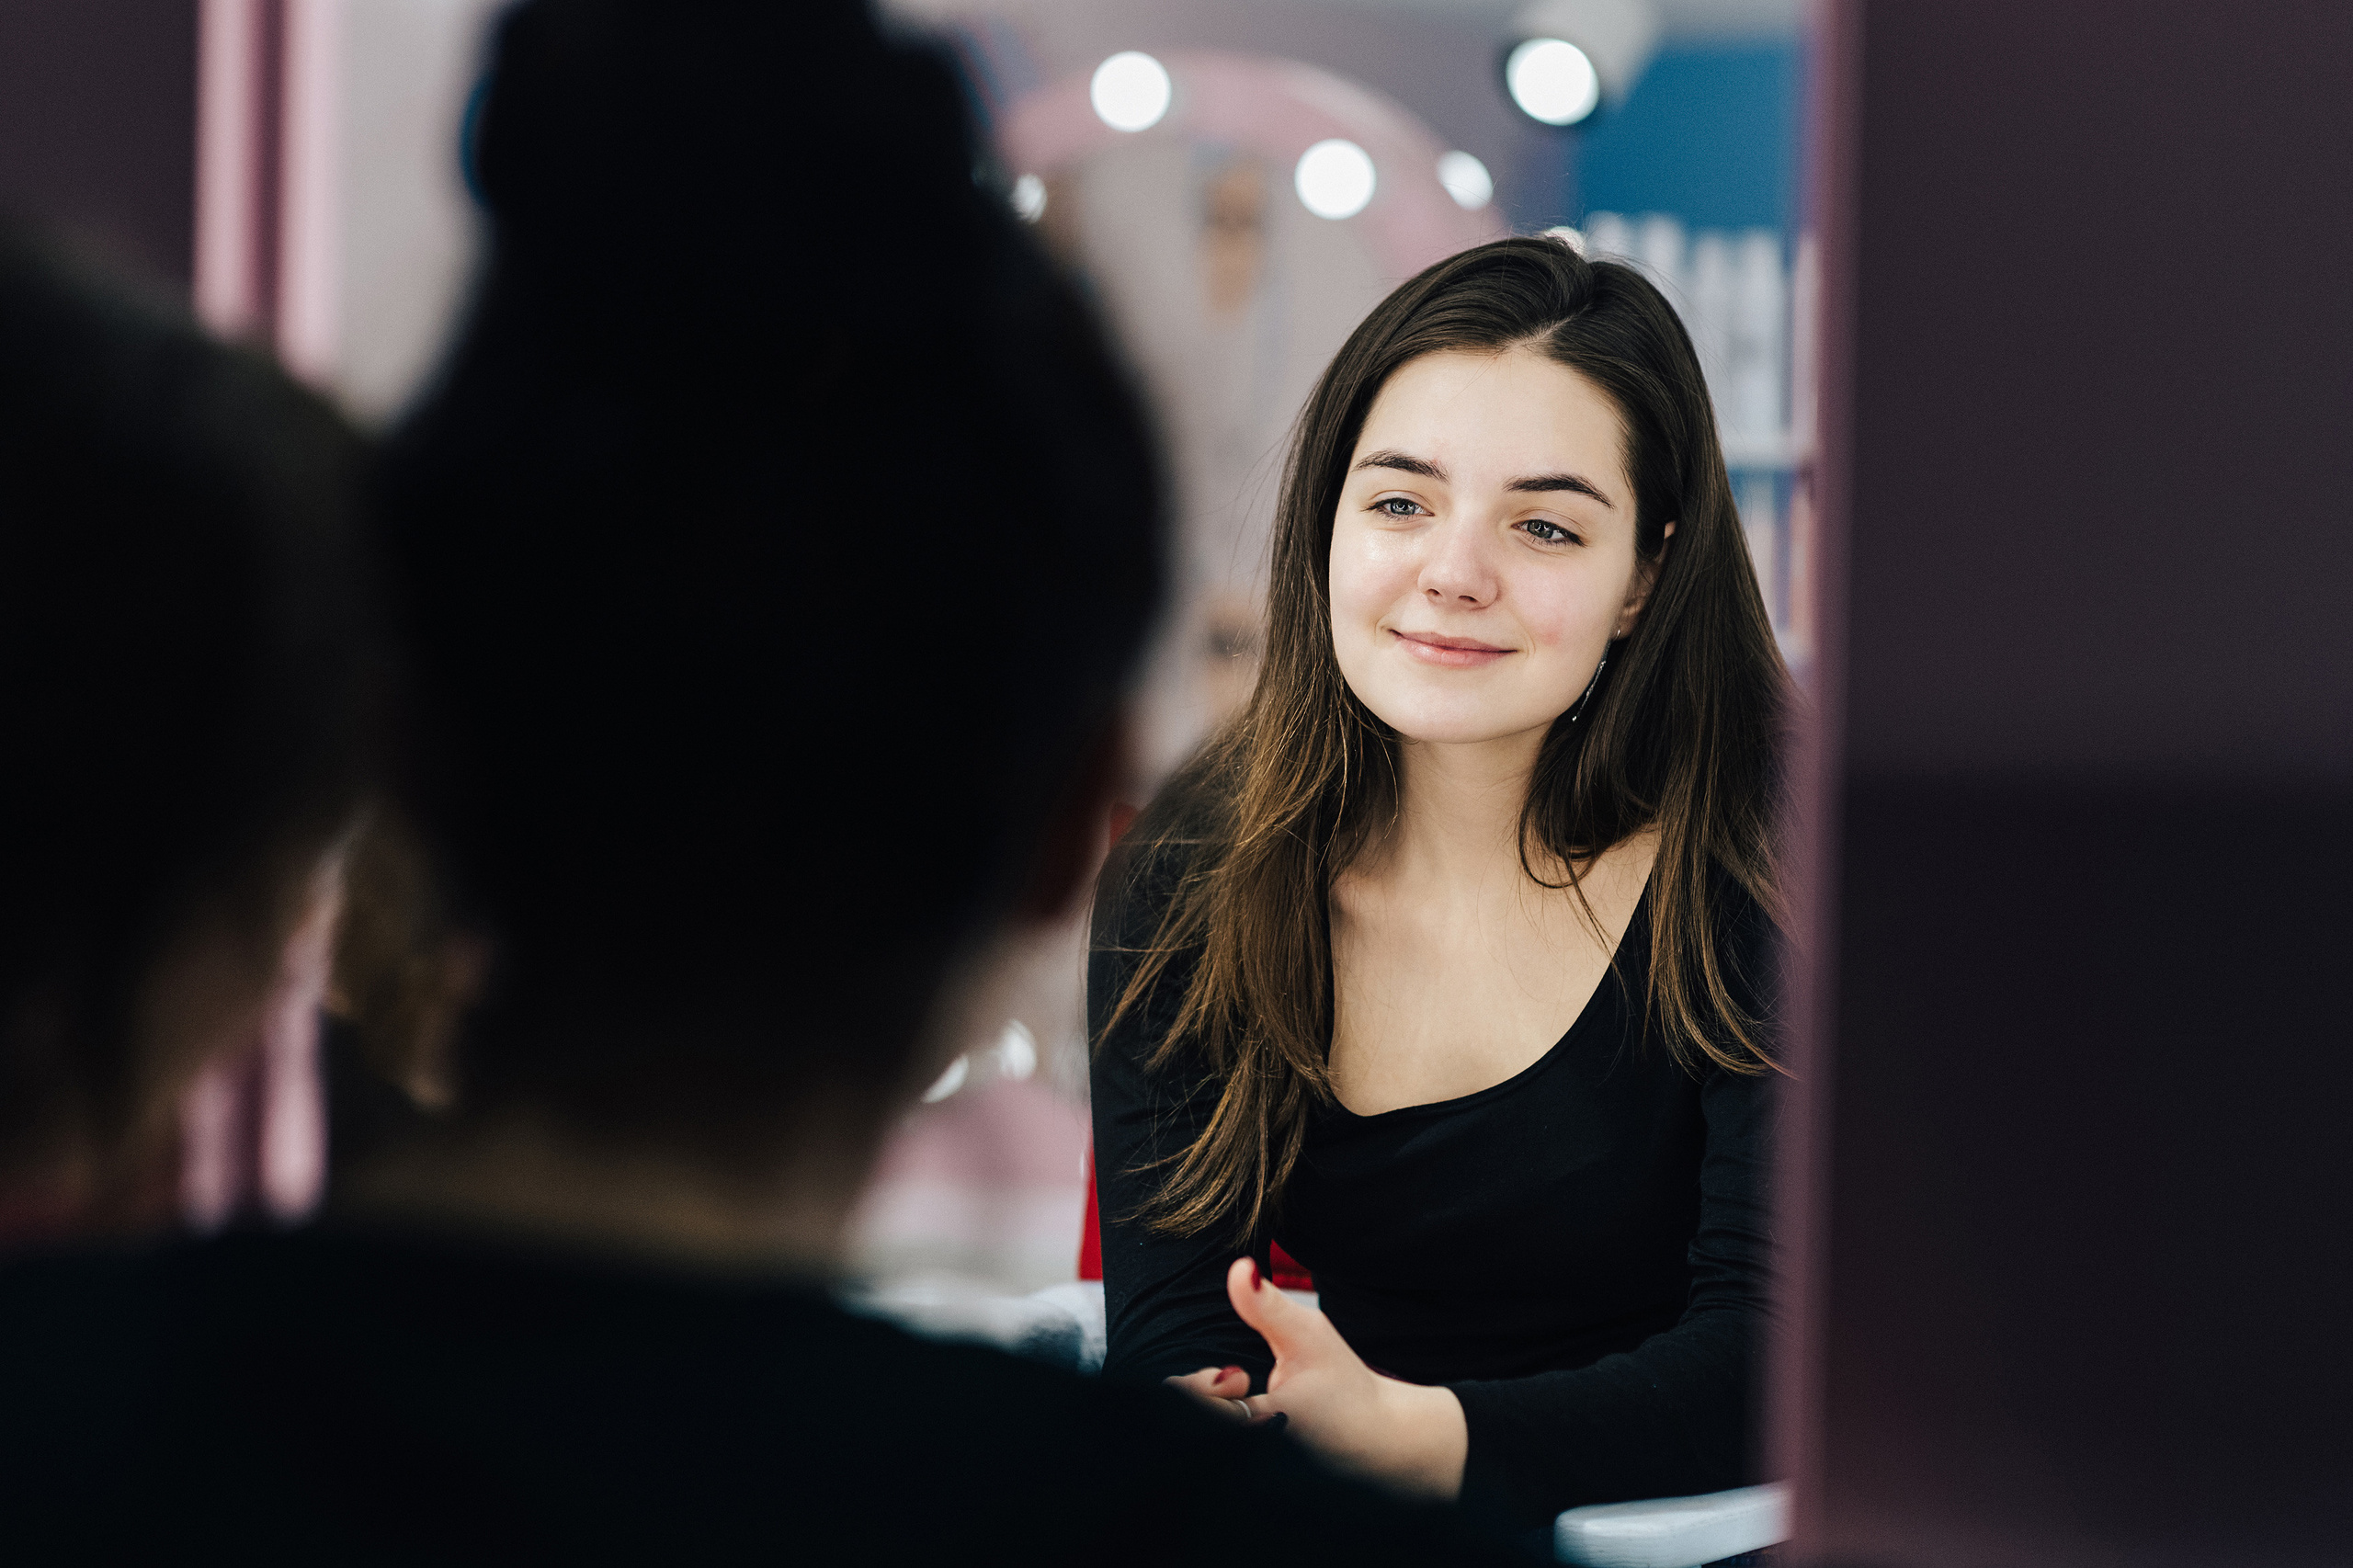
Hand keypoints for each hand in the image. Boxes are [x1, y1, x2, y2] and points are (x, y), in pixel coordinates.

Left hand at [1165, 1259, 1466, 1499]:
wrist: (1379, 1440)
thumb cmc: (1347, 1388)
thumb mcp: (1309, 1337)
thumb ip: (1266, 1305)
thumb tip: (1238, 1269)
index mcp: (1262, 1429)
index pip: (1197, 1408)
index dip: (1200, 1388)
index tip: (1238, 1376)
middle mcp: (1255, 1456)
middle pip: (1192, 1424)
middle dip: (1205, 1396)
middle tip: (1240, 1382)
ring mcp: (1257, 1471)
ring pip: (1203, 1434)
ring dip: (1216, 1410)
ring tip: (1246, 1397)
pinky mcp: (1259, 1475)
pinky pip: (1222, 1438)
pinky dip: (1226, 1422)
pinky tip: (1249, 1414)